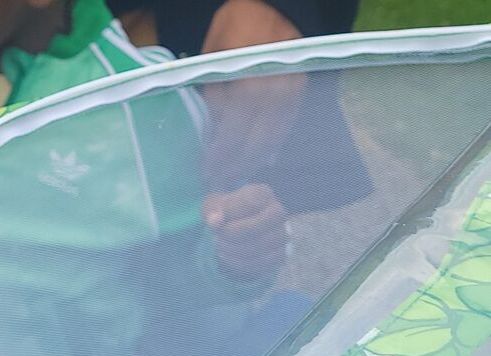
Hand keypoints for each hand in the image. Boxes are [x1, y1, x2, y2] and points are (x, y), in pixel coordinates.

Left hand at [200, 1, 304, 192]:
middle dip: (237, 165)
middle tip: (220, 184)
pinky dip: (271, 145)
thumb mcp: (213, 55)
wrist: (274, 3)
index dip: (221, 153)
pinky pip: (286, 125)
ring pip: (273, 136)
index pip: (233, 128)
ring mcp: (293, 88)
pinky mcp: (302, 90)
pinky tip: (257, 159)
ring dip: (254, 160)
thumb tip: (214, 133)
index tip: (208, 172)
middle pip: (256, 138)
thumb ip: (214, 93)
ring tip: (236, 177)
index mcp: (249, 76)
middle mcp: (276, 86)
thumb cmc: (235, 28)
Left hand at [205, 183, 287, 278]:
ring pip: (260, 248)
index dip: (229, 214)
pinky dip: (241, 263)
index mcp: (263, 194)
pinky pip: (263, 263)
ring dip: (234, 251)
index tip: (216, 220)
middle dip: (232, 236)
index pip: (250, 203)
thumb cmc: (225, 213)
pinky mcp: (280, 254)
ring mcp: (282, 233)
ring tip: (221, 247)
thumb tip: (215, 222)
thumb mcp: (214, 205)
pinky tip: (230, 256)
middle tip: (217, 237)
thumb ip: (212, 209)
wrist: (237, 227)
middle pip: (257, 228)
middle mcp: (278, 212)